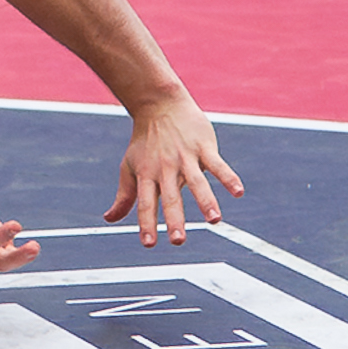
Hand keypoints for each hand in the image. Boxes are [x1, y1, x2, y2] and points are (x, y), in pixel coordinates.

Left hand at [104, 94, 243, 245]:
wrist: (159, 104)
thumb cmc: (145, 142)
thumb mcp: (130, 167)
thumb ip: (124, 196)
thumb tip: (109, 219)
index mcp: (147, 175)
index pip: (145, 203)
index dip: (146, 223)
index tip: (149, 244)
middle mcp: (165, 168)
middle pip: (170, 197)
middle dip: (174, 219)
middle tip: (178, 240)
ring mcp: (185, 157)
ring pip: (196, 182)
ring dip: (205, 201)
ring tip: (214, 220)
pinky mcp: (203, 147)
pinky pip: (217, 164)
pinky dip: (228, 177)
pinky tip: (238, 192)